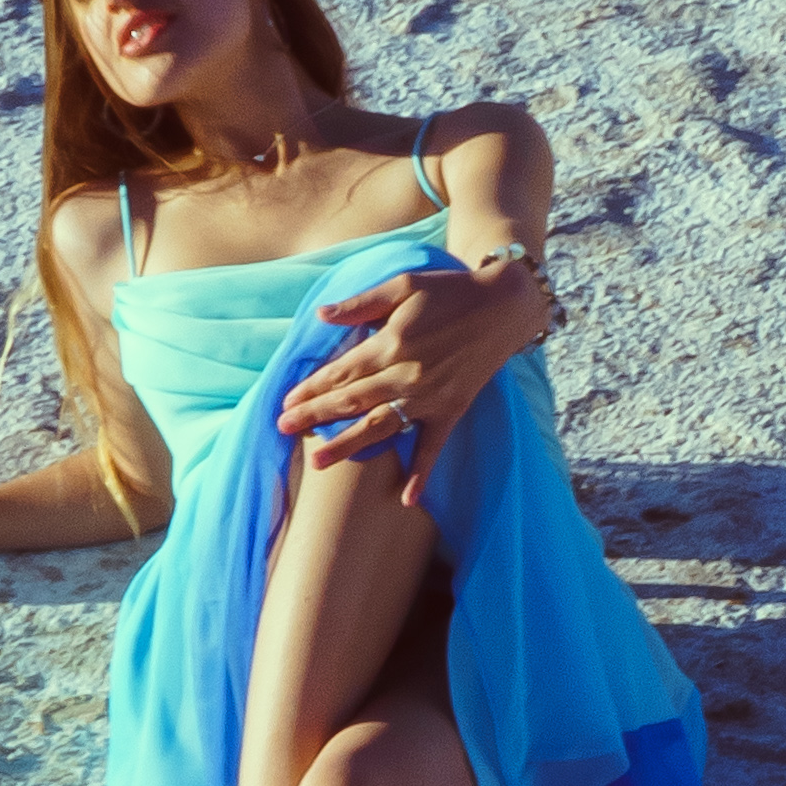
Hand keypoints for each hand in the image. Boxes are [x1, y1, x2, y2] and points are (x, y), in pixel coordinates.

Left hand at [273, 265, 536, 507]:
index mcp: (390, 343)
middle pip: (351, 401)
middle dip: (315, 416)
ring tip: (318, 462)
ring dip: (348, 445)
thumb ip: (361, 303)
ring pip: (380, 426)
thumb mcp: (403, 285)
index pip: (340, 371)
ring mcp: (429, 397)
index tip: (286, 402)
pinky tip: (406, 499)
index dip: (311, 388)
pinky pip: (433, 446)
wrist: (503, 307)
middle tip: (283, 429)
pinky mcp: (451, 410)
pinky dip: (421, 474)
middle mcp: (406, 375)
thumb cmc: (449, 291)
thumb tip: (321, 315)